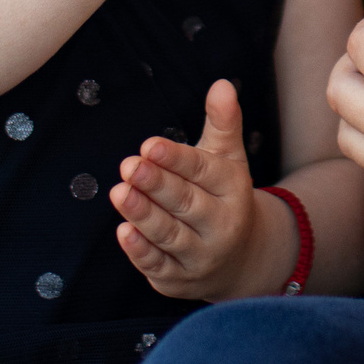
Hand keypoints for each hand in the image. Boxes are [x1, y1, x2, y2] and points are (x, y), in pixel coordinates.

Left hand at [112, 79, 291, 300]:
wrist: (243, 260)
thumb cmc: (224, 196)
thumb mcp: (227, 158)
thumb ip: (222, 122)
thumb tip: (221, 84)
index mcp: (233, 189)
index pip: (204, 171)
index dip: (176, 159)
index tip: (150, 145)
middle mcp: (222, 225)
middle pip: (187, 203)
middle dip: (157, 185)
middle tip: (129, 166)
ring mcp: (201, 256)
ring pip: (170, 235)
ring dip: (144, 215)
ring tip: (119, 192)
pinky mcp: (178, 279)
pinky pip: (159, 265)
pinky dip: (141, 251)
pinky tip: (123, 231)